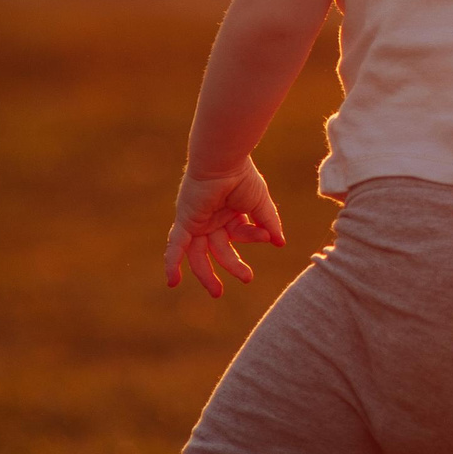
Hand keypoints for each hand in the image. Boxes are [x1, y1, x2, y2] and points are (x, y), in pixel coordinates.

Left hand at [165, 158, 284, 297]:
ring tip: (217, 293)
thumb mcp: (260, 203)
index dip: (253, 237)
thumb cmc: (242, 177)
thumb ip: (269, 223)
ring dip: (206, 275)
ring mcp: (196, 222)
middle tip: (247, 278)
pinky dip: (172, 263)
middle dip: (232, 266)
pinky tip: (172, 282)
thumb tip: (280, 243)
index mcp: (229, 215)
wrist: (223, 161)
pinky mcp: (185, 221)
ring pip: (199, 254)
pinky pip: (175, 247)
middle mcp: (211, 220)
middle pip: (219, 250)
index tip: (266, 237)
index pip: (240, 235)